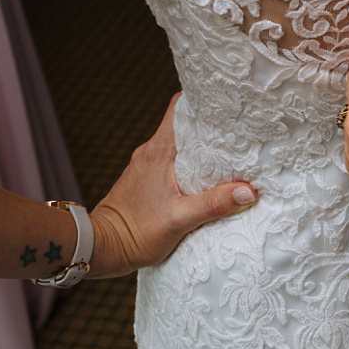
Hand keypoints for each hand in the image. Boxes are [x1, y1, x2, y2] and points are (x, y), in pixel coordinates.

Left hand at [89, 93, 257, 277]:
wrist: (99, 248)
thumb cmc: (135, 233)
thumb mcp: (180, 220)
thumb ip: (213, 204)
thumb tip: (248, 191)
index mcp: (158, 152)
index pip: (178, 108)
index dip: (201, 101)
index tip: (226, 103)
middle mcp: (150, 152)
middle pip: (182, 124)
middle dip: (208, 124)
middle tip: (237, 129)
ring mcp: (145, 164)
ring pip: (177, 143)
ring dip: (198, 145)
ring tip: (226, 152)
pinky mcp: (143, 178)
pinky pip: (169, 159)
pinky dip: (187, 161)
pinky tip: (203, 175)